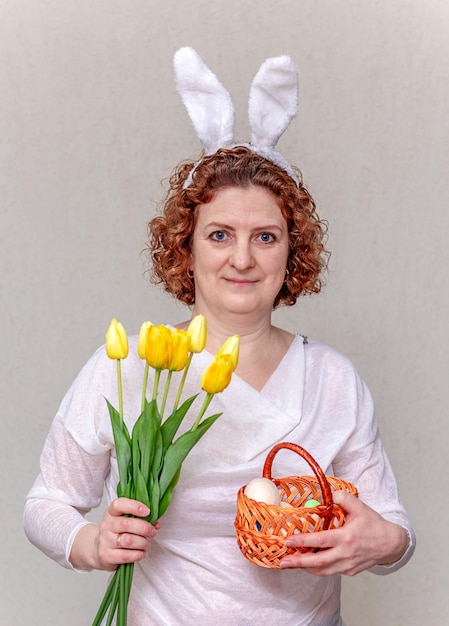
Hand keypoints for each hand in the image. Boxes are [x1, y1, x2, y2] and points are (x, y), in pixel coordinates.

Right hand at [70, 497, 158, 571]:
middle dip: (144, 528)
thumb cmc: (117, 533)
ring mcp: (104, 541)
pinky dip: (138, 554)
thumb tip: (156, 524)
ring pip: (128, 540)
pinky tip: (141, 553)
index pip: (119, 505)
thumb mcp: (125, 521)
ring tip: (147, 544)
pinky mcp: (105, 556)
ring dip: (142, 543)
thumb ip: (140, 519)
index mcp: (111, 513)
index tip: (147, 511)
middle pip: (126, 523)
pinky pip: (125, 555)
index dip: (134, 506)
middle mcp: (106, 525)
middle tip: (153, 532)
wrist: (98, 550)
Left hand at [279, 491, 408, 575]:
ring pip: (323, 571)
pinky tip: (308, 563)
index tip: (288, 541)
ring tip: (290, 564)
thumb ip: (343, 498)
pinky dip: (318, 569)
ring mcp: (348, 565)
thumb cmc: (374, 525)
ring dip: (305, 569)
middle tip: (283, 562)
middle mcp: (346, 554)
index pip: (320, 541)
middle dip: (298, 563)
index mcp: (347, 537)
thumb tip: (328, 493)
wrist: (391, 544)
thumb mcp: (360, 507)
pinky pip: (331, 571)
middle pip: (318, 562)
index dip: (303, 542)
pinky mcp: (350, 571)